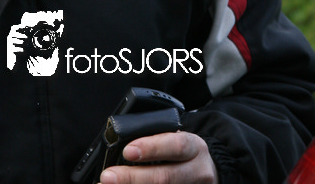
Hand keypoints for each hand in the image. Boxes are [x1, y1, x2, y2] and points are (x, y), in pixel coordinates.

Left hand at [99, 132, 217, 183]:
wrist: (209, 172)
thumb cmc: (184, 153)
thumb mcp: (178, 139)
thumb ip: (157, 139)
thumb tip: (121, 143)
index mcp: (194, 147)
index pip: (175, 145)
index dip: (151, 148)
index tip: (128, 151)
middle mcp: (197, 171)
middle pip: (165, 177)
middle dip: (132, 178)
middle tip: (108, 177)